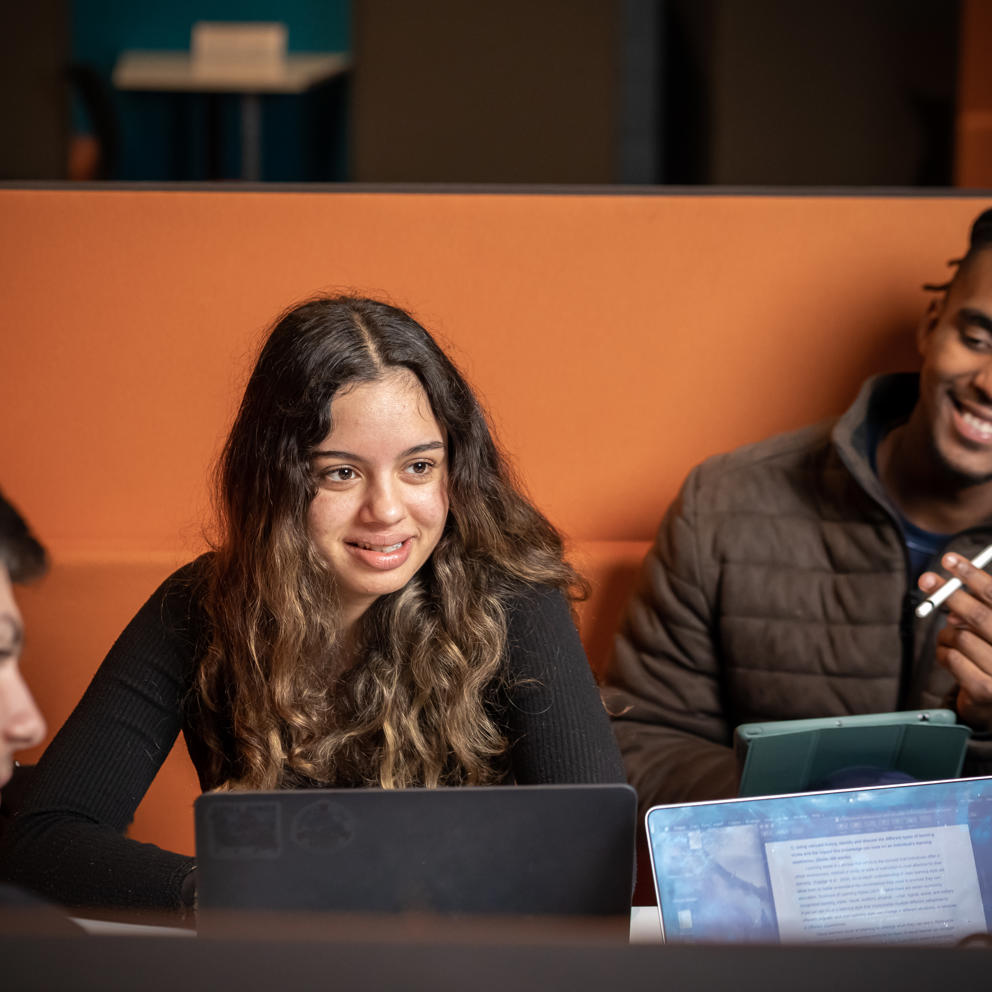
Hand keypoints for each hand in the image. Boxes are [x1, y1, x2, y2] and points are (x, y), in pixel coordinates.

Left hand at [919, 553, 991, 732]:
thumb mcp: (990, 629)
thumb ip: (979, 607)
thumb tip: (948, 591)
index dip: (973, 575)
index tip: (950, 559)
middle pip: (979, 616)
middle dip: (948, 594)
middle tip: (926, 579)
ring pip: (959, 637)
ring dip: (946, 634)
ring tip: (952, 639)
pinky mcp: (986, 692)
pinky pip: (951, 659)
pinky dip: (943, 653)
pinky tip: (951, 657)